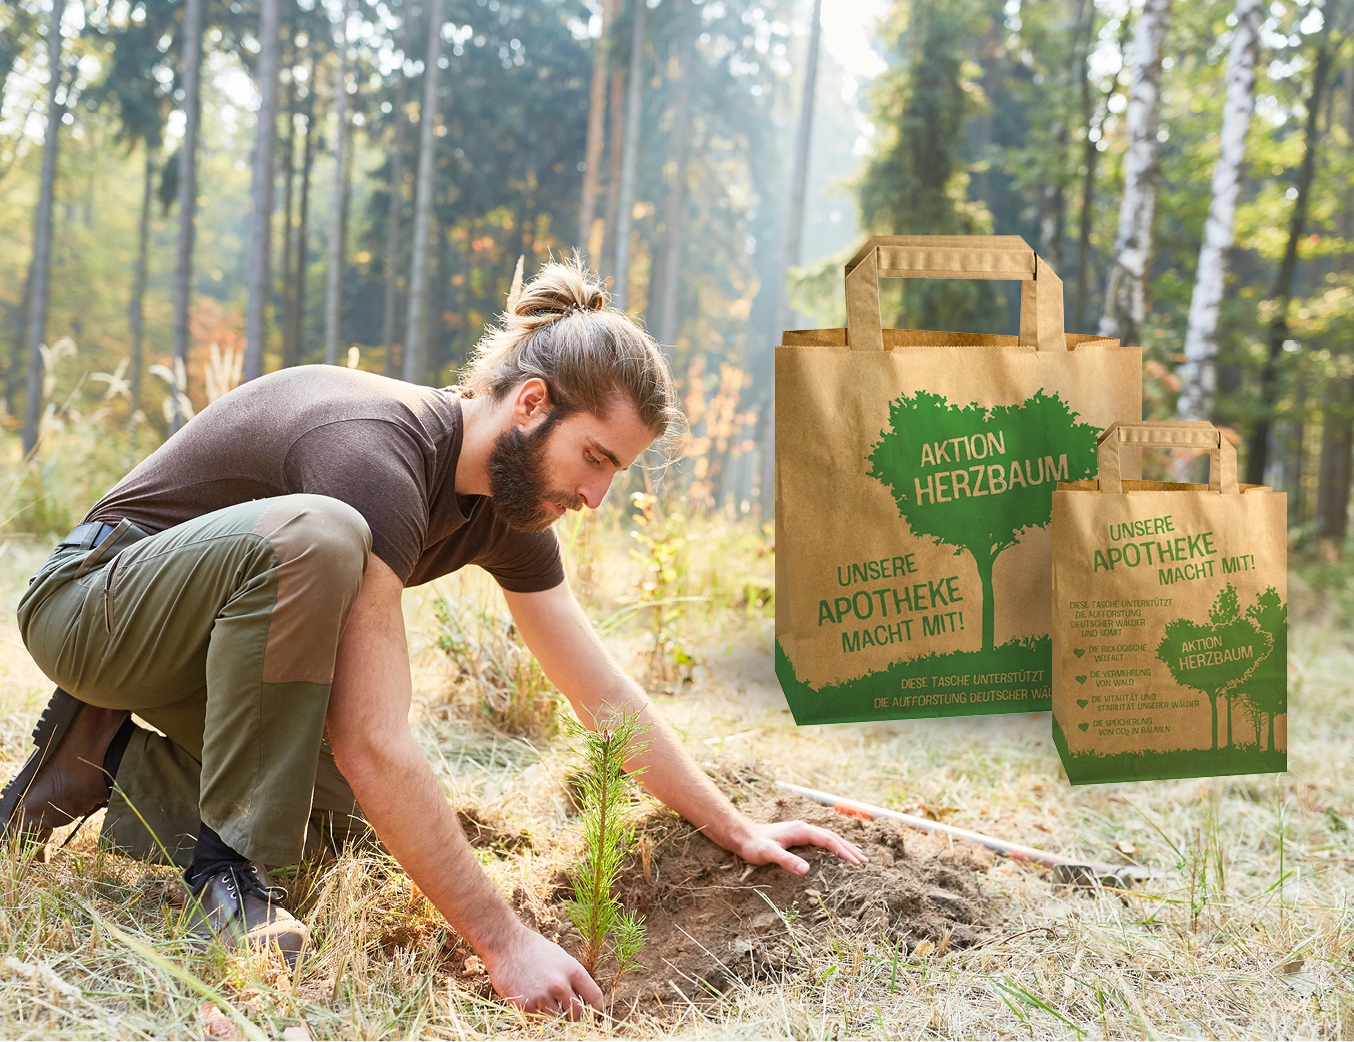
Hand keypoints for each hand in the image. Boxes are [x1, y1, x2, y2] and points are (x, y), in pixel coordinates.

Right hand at [481, 923, 603, 1018]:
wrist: (505, 943)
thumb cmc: (533, 949)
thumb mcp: (560, 958)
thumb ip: (572, 979)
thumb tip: (582, 1000)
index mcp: (572, 970)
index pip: (595, 997)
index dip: (596, 1009)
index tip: (592, 1012)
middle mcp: (560, 984)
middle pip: (578, 1014)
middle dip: (575, 1016)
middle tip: (568, 1014)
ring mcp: (542, 996)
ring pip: (557, 1020)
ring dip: (554, 1016)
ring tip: (545, 1003)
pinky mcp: (525, 1005)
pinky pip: (538, 1020)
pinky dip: (537, 1016)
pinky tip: (531, 1001)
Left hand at [728, 819, 868, 875]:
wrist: (742, 835)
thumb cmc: (754, 845)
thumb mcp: (768, 854)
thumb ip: (787, 861)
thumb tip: (806, 870)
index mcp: (802, 830)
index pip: (829, 840)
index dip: (844, 852)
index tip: (857, 863)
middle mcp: (804, 828)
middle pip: (833, 837)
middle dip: (849, 849)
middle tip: (865, 862)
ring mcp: (801, 832)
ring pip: (828, 838)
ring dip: (843, 848)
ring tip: (857, 858)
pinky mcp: (798, 837)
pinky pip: (821, 842)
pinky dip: (833, 848)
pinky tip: (836, 856)